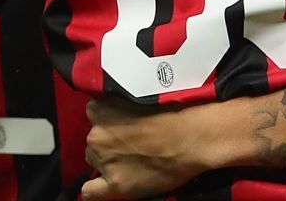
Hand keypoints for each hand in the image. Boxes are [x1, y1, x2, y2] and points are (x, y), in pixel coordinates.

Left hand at [81, 98, 225, 199]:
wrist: (193, 137)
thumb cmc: (177, 114)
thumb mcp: (143, 95)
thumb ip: (123, 103)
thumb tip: (122, 110)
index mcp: (102, 110)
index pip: (95, 113)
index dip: (111, 118)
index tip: (124, 121)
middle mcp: (98, 136)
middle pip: (95, 139)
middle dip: (110, 140)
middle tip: (134, 141)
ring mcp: (105, 160)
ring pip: (96, 160)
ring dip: (109, 159)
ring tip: (133, 158)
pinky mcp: (115, 183)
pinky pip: (92, 190)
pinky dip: (96, 188)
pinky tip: (108, 183)